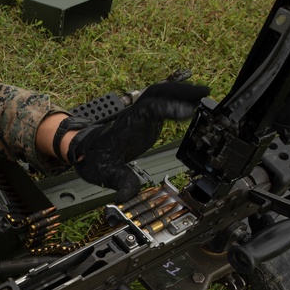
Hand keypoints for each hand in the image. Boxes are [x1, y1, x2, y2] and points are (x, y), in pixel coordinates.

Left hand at [64, 82, 209, 198]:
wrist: (84, 150)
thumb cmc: (94, 159)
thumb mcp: (106, 174)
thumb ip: (119, 183)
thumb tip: (125, 197)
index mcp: (128, 125)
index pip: (150, 110)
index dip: (169, 108)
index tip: (188, 110)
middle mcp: (136, 116)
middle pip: (158, 94)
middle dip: (181, 91)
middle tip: (204, 94)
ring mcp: (141, 116)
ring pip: (160, 96)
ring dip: (180, 93)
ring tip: (204, 95)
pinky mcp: (146, 121)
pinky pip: (162, 105)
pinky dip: (177, 101)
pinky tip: (191, 102)